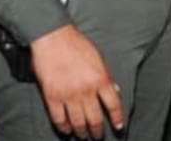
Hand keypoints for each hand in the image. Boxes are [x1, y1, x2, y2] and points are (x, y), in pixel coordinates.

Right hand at [32, 25, 123, 139]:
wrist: (54, 38)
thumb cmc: (77, 45)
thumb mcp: (99, 58)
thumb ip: (107, 76)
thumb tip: (115, 91)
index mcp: (100, 79)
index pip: (113, 104)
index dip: (117, 118)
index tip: (119, 126)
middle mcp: (86, 90)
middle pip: (95, 118)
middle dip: (97, 130)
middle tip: (98, 136)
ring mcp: (68, 95)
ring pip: (77, 122)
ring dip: (81, 132)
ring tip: (83, 136)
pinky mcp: (51, 97)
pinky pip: (58, 118)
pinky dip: (63, 127)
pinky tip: (66, 130)